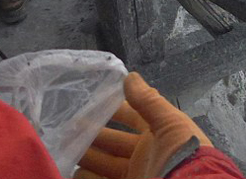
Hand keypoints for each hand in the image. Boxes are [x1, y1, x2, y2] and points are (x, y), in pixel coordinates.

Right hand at [74, 72, 211, 178]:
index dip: (112, 109)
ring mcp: (134, 174)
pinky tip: (71, 172)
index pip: (131, 117)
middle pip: (113, 142)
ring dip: (85, 157)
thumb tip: (130, 76)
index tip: (89, 102)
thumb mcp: (170, 123)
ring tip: (63, 148)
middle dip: (92, 134)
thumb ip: (149, 101)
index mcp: (158, 134)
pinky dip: (85, 177)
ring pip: (103, 164)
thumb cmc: (182, 154)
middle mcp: (144, 154)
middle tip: (66, 128)